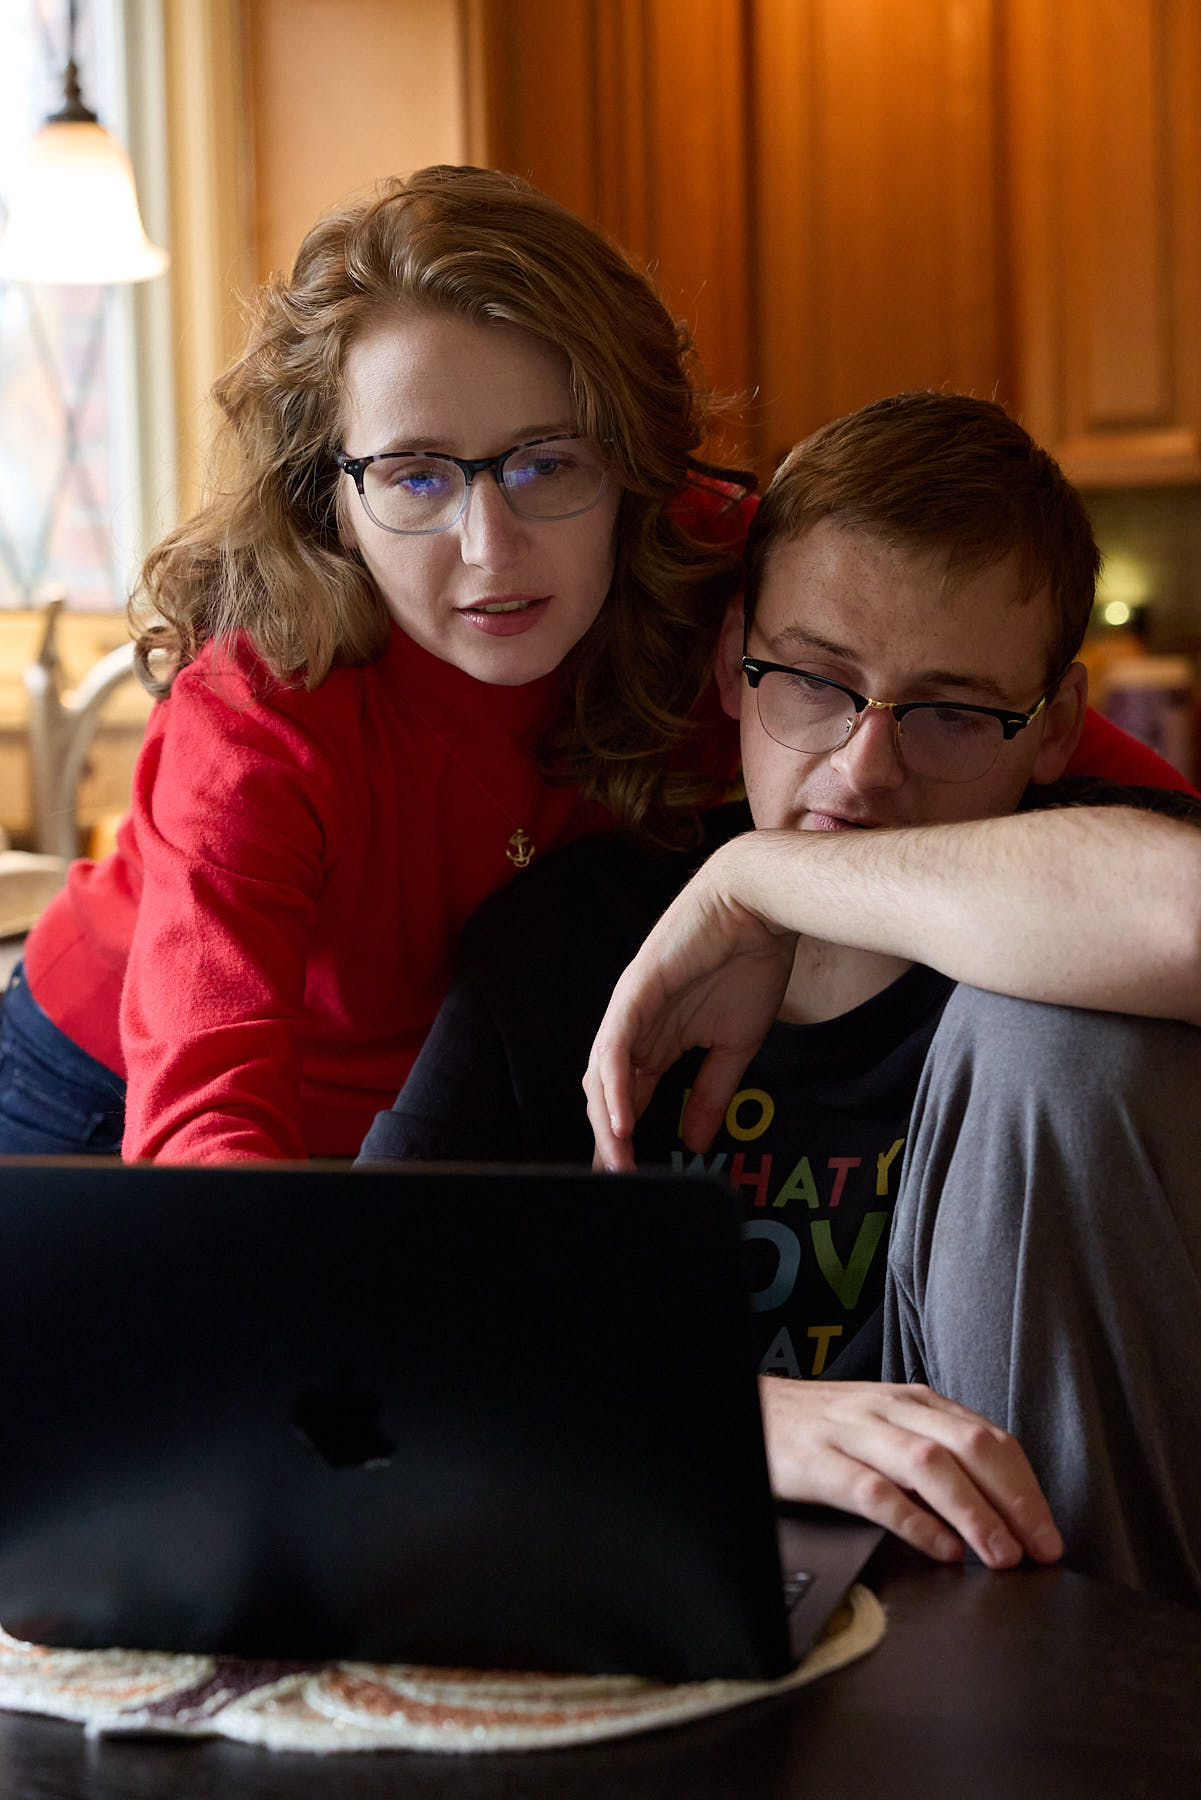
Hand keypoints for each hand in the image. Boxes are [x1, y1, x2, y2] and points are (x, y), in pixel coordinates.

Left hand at [583, 846, 796, 1169]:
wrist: (762, 909)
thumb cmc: (750, 964)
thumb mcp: (735, 1047)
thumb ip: (710, 1093)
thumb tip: (694, 1142)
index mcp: (655, 1041)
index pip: (627, 1098)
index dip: (622, 1140)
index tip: (628, 1179)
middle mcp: (635, 1029)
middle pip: (606, 1094)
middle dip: (609, 1141)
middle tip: (617, 1181)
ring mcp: (631, 1010)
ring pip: (602, 1075)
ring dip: (607, 1122)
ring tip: (617, 1161)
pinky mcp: (636, 992)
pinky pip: (615, 1045)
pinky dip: (614, 1084)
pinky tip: (621, 1120)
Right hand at [761, 1377, 1063, 1568]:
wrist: (744, 1411)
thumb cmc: (822, 1429)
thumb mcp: (884, 1427)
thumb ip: (934, 1451)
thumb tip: (999, 1507)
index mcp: (913, 1401)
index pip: (988, 1437)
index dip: (1026, 1487)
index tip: (1048, 1534)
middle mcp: (889, 1410)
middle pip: (968, 1447)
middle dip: (1013, 1501)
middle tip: (1039, 1550)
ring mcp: (852, 1433)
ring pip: (928, 1464)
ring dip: (973, 1512)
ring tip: (1000, 1555)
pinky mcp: (817, 1462)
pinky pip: (872, 1490)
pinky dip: (913, 1521)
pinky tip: (938, 1548)